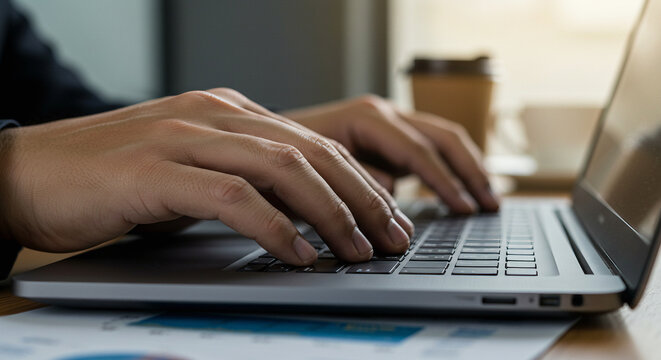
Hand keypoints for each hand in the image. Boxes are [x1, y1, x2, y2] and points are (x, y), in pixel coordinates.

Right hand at [0, 89, 412, 265]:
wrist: (26, 171)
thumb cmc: (109, 177)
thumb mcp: (189, 167)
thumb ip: (239, 176)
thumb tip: (295, 212)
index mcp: (227, 112)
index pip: (311, 142)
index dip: (357, 180)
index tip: (387, 215)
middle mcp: (213, 116)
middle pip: (310, 152)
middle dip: (361, 197)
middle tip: (392, 235)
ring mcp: (184, 139)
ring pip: (281, 170)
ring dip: (330, 213)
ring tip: (359, 250)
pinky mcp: (155, 171)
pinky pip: (232, 197)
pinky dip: (274, 227)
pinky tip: (299, 254)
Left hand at [282, 95, 498, 212]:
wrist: (262, 145)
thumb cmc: (282, 158)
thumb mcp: (312, 171)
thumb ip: (355, 179)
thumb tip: (389, 193)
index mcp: (367, 117)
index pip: (418, 150)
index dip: (443, 182)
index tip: (464, 209)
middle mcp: (382, 115)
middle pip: (442, 137)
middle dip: (469, 171)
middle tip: (489, 205)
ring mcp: (387, 125)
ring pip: (442, 140)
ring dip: (467, 169)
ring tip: (487, 199)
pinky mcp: (387, 141)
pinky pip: (429, 150)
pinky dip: (449, 171)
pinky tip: (460, 193)